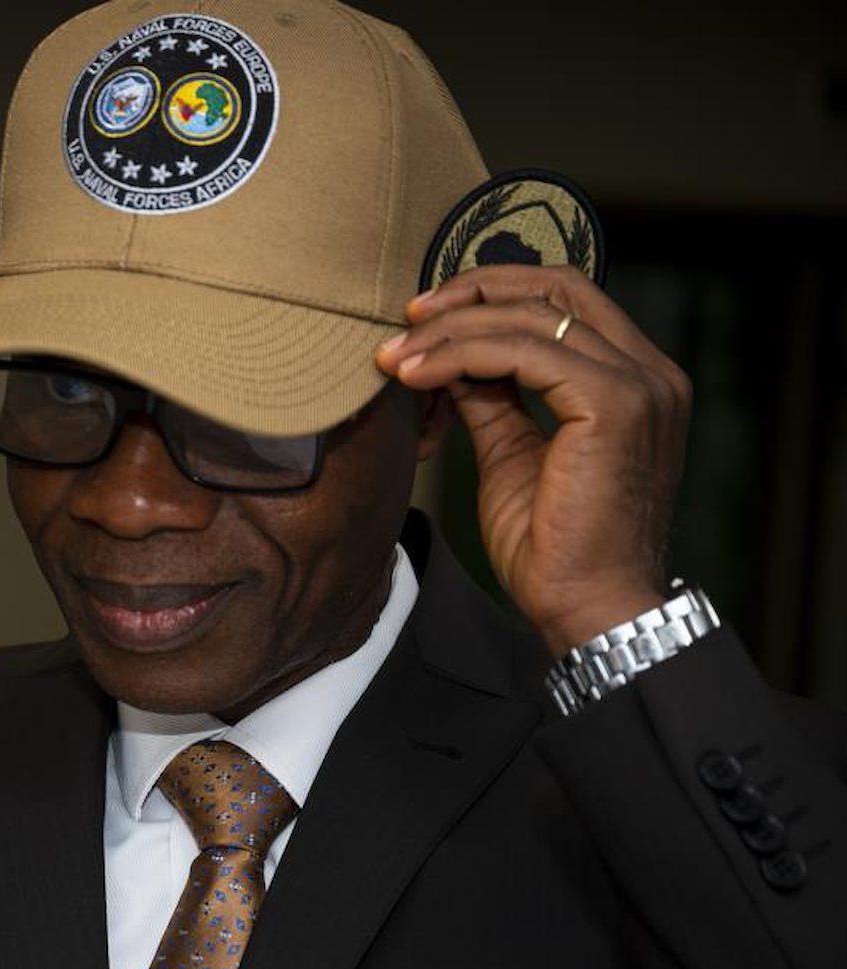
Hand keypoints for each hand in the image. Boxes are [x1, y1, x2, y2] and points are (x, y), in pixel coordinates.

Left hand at [374, 264, 691, 655]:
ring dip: (451, 330)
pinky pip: (525, 352)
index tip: (424, 318)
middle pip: (556, 285)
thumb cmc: (553, 547)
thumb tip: (451, 360)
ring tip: (396, 357)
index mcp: (634, 378)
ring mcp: (639, 384)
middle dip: (471, 292)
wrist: (586, 606)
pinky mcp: (614, 404)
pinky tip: (417, 375)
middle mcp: (649, 371)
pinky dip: (462, 355)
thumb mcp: (511, 454)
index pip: (566, 298)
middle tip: (407, 318)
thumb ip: (492, 399)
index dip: (492, 293)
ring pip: (532, 317)